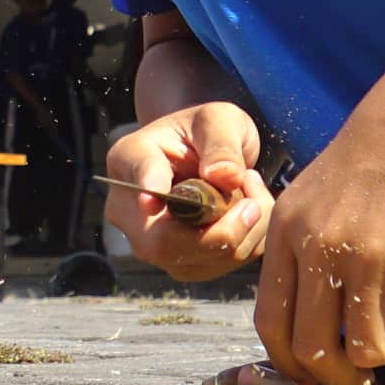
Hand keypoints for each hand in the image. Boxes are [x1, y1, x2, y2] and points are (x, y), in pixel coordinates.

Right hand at [100, 101, 272, 282]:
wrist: (206, 154)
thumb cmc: (206, 131)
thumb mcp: (218, 120)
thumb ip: (221, 143)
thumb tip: (224, 176)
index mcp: (130, 159)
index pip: (137, 180)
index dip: (147, 191)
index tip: (152, 200)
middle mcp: (129, 210)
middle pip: (164, 242)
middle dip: (225, 227)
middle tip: (255, 192)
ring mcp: (152, 244)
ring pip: (201, 259)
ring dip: (246, 230)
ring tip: (252, 189)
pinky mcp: (181, 263)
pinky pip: (221, 264)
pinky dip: (250, 240)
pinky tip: (247, 210)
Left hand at [252, 48, 384, 384]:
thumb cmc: (374, 155)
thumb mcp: (314, 195)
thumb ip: (304, 251)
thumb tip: (311, 325)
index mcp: (287, 233)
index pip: (270, 323)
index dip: (290, 363)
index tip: (313, 374)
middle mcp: (320, 247)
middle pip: (314, 349)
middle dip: (338, 378)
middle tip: (362, 372)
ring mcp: (370, 255)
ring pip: (368, 350)